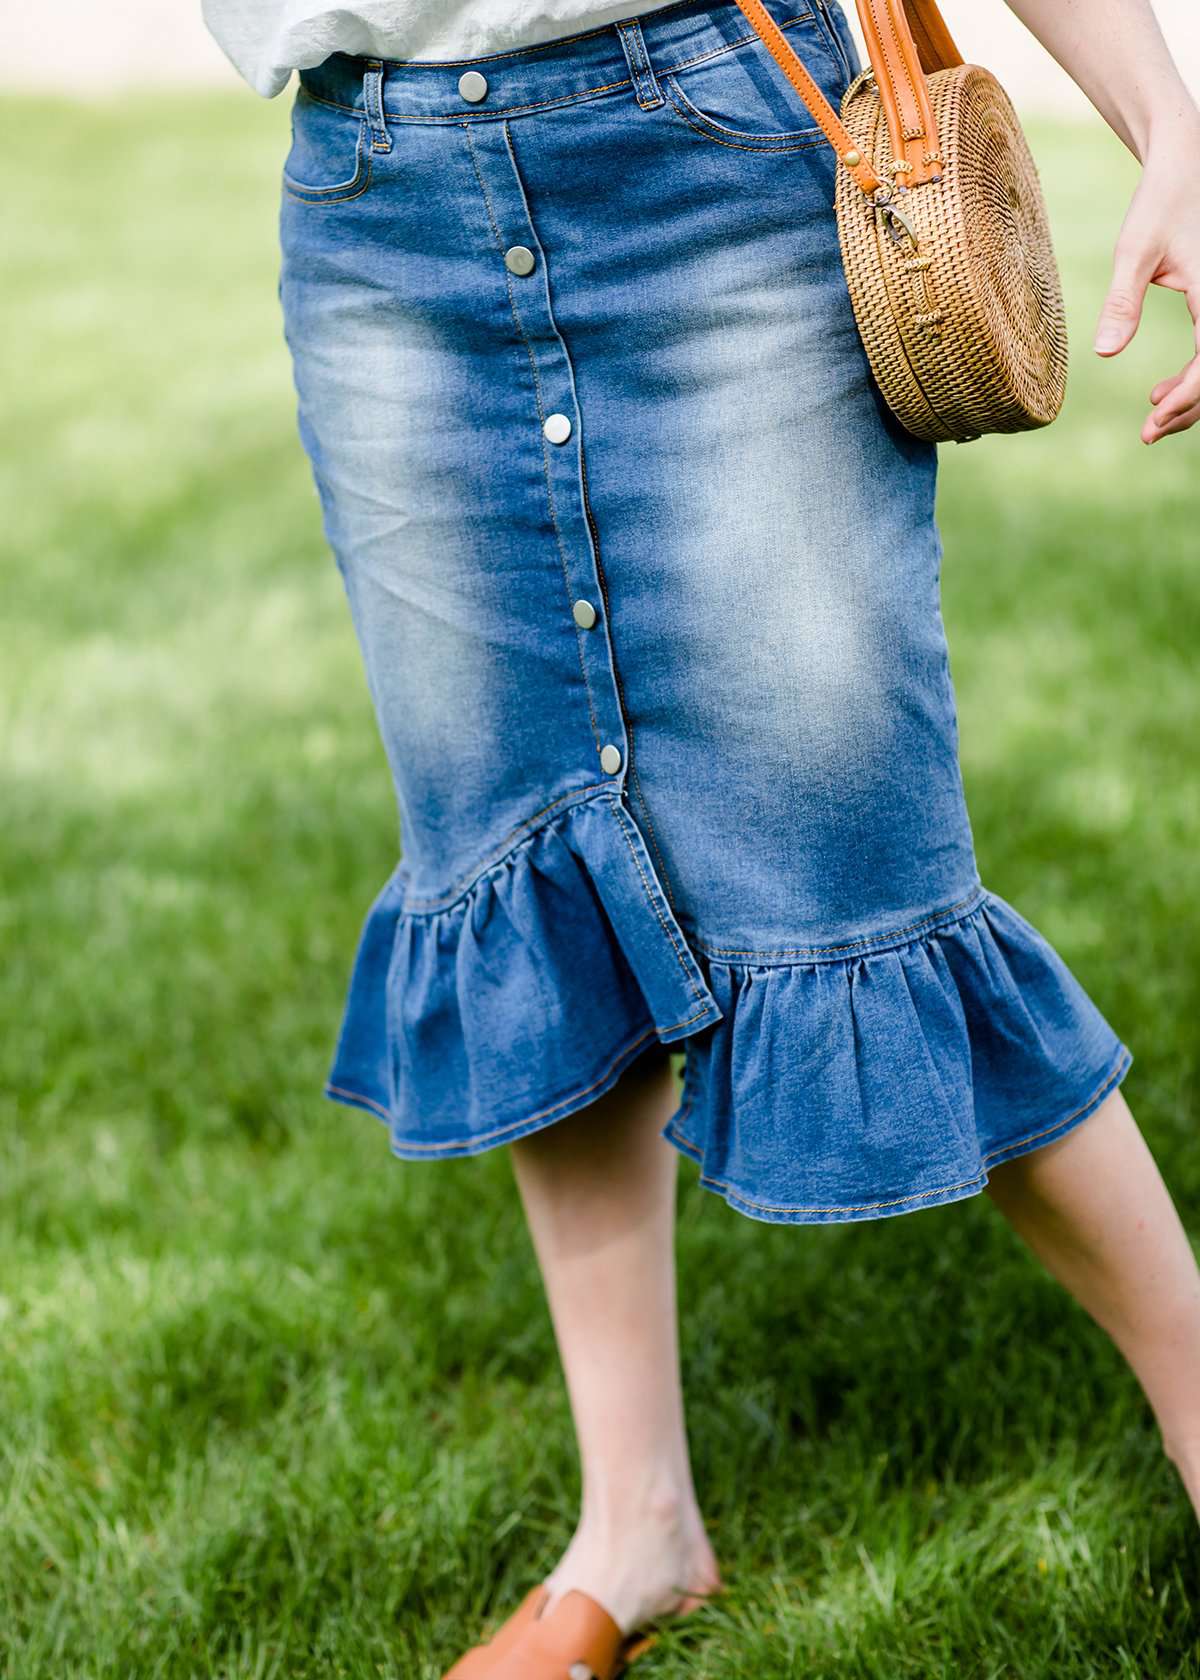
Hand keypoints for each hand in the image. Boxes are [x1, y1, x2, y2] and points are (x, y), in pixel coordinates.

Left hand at [1093, 127, 1199, 443]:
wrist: (1185, 164)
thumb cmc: (1160, 202)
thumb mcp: (1134, 250)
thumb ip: (1121, 300)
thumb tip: (1104, 352)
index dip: (1187, 396)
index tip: (1153, 419)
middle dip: (1189, 409)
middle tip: (1148, 432)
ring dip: (1192, 399)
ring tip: (1152, 418)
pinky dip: (1195, 377)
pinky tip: (1162, 392)